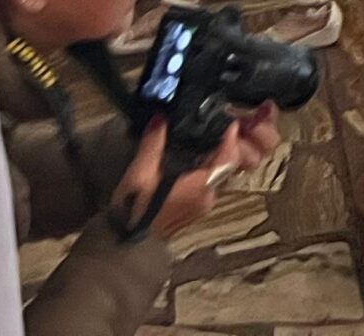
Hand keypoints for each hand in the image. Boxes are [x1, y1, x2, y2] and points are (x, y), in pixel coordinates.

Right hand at [112, 108, 277, 240]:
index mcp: (201, 186)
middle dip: (238, 141)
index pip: (229, 156)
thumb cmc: (132, 211)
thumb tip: (162, 117)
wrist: (124, 246)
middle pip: (232, 163)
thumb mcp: (138, 174)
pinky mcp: (196, 206)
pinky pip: (212, 179)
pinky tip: (204, 151)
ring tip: (225, 130)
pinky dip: (213, 163)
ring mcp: (204, 202)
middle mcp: (209, 195)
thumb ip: (153, 144)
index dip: (232, 136)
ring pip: (224, 171)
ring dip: (226, 151)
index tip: (231, 119)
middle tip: (240, 119)